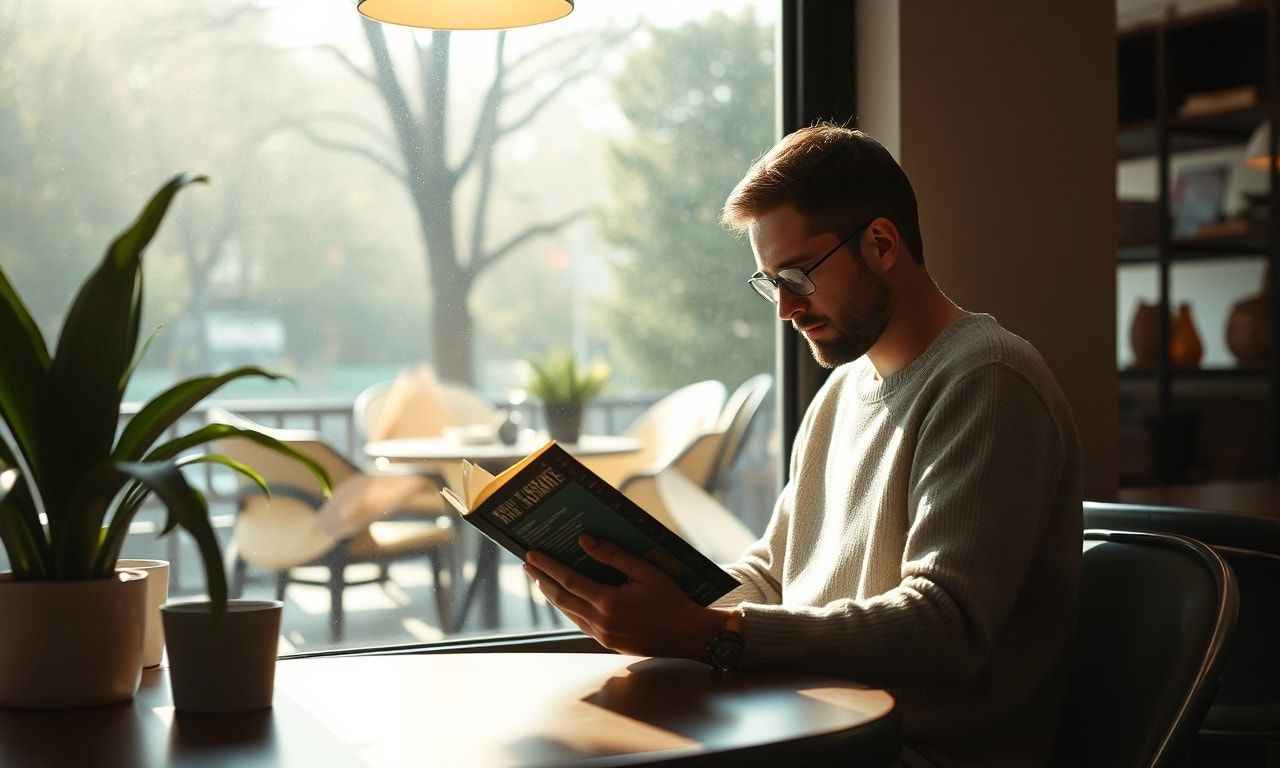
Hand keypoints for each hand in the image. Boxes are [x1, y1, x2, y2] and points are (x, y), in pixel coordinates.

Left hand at [524, 533, 726, 658]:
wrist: (687, 635)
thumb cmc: (670, 599)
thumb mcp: (646, 571)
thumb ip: (614, 555)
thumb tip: (584, 540)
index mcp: (609, 603)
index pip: (568, 581)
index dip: (548, 567)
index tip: (532, 555)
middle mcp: (601, 622)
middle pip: (561, 599)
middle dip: (542, 580)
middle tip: (527, 564)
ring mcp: (602, 635)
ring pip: (568, 613)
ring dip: (552, 595)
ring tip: (540, 578)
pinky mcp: (607, 642)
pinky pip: (579, 622)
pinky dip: (568, 607)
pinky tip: (565, 597)